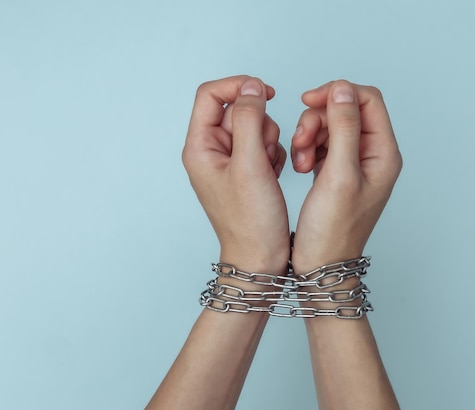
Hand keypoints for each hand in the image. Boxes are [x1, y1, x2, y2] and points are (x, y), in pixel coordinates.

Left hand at [182, 76, 289, 275]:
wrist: (261, 257)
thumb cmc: (251, 222)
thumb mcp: (250, 165)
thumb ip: (250, 119)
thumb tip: (252, 86)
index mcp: (200, 147)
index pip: (211, 95)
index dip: (239, 86)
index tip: (267, 92)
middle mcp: (211, 151)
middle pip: (238, 110)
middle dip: (260, 125)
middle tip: (263, 155)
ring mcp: (229, 161)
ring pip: (255, 126)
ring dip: (269, 141)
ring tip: (269, 170)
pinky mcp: (246, 169)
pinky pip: (264, 144)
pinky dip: (274, 154)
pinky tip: (274, 176)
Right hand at [290, 80, 401, 272]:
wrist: (321, 265)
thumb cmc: (333, 230)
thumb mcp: (339, 174)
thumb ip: (344, 128)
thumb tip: (342, 89)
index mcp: (383, 153)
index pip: (367, 100)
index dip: (338, 94)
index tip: (309, 101)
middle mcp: (372, 155)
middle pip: (345, 110)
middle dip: (318, 120)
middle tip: (300, 142)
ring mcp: (354, 164)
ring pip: (330, 126)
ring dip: (308, 136)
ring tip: (298, 162)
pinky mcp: (337, 172)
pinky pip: (321, 144)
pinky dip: (306, 149)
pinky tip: (299, 168)